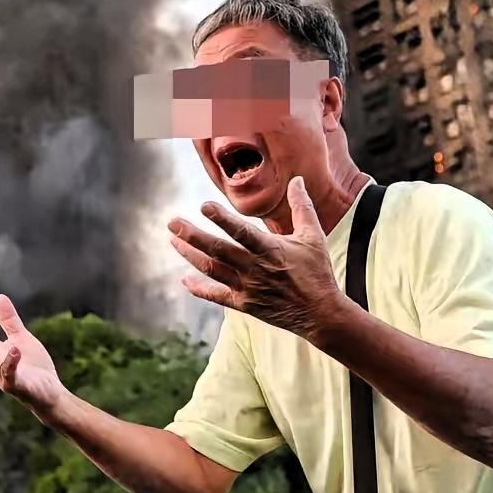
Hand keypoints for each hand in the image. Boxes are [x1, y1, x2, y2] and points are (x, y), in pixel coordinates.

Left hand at [168, 175, 345, 342]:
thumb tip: (296, 179)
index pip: (242, 232)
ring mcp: (247, 288)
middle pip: (218, 250)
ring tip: (173, 241)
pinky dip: (199, 289)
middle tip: (172, 222)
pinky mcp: (244, 304)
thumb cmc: (317, 271)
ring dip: (190, 255)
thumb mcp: (313, 236)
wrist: (320, 313)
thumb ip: (302, 206)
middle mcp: (254, 269)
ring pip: (212, 270)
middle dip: (192, 236)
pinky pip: (216, 296)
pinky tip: (184, 280)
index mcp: (271, 249)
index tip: (204, 206)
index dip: (222, 219)